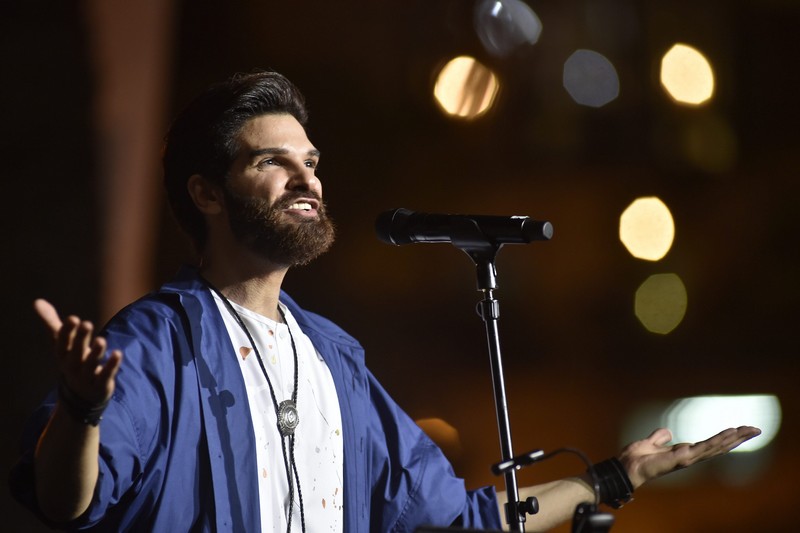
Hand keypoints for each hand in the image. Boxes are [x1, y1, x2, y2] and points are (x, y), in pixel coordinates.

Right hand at [34, 299, 122, 405]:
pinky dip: (111, 366)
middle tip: (86, 323)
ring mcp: (86, 376)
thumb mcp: (62, 343)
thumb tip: (37, 301)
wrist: (81, 396)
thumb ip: (52, 323)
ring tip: (102, 340)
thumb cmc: (72, 360)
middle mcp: (72, 365)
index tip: (73, 318)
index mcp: (63, 354)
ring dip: (96, 353)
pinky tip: (118, 353)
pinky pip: (105, 375)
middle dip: (80, 338)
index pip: (61, 342)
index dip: (67, 331)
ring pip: (90, 364)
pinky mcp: (100, 384)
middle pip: (76, 351)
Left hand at [619, 426, 761, 488]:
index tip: (740, 430)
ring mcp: (687, 458)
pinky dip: (718, 440)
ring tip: (749, 430)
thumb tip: (667, 432)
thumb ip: (659, 437)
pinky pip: (703, 447)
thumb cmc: (636, 458)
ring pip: (716, 446)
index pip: (710, 445)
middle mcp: (689, 456)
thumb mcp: (650, 443)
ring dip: (734, 438)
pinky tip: (730, 433)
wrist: (627, 467)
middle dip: (738, 438)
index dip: (726, 438)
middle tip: (756, 429)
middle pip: (719, 446)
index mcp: (684, 452)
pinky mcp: (682, 458)